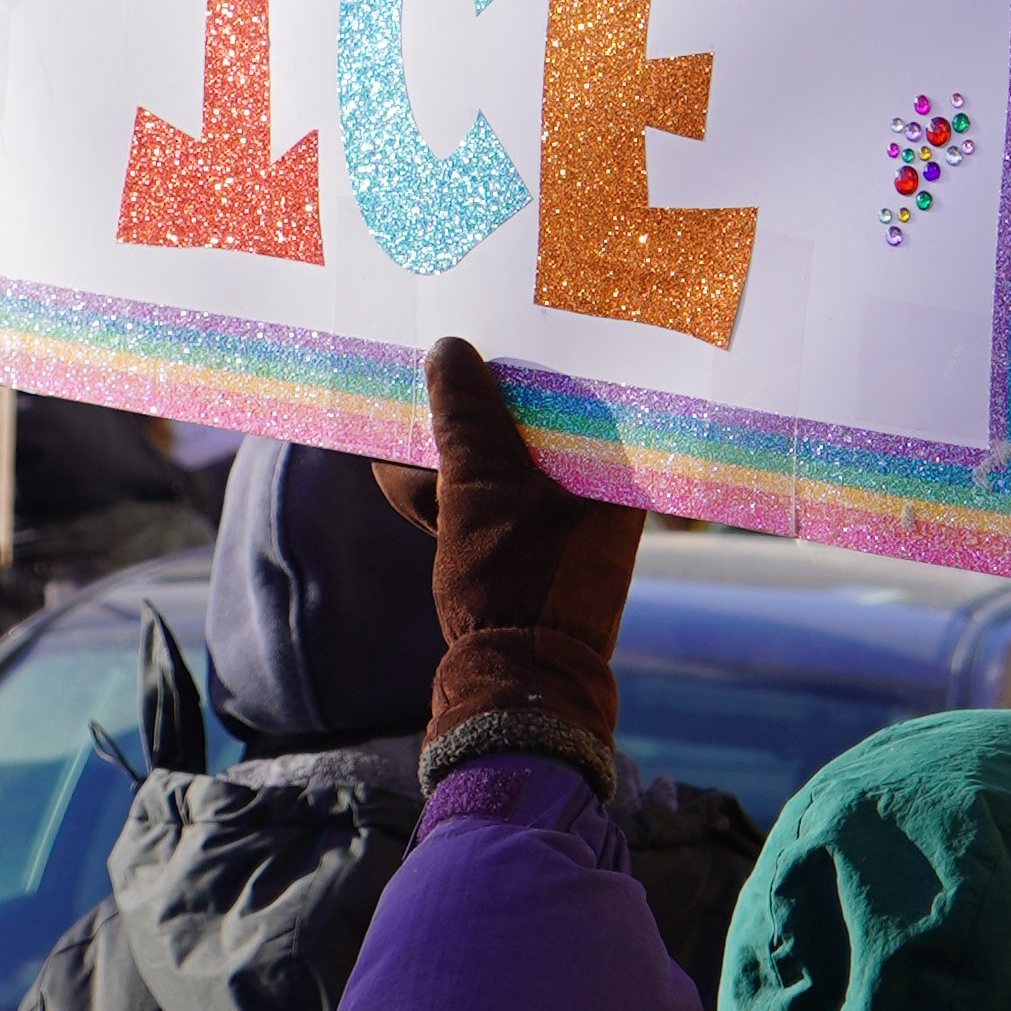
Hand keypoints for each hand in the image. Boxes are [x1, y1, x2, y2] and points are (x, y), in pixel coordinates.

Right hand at [417, 335, 641, 784]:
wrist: (514, 684)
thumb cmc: (514, 578)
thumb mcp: (478, 484)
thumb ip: (464, 414)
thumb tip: (448, 348)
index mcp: (611, 470)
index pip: (578, 391)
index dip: (533, 359)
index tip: (495, 326)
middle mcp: (599, 495)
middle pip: (536, 427)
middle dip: (477, 406)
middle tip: (438, 369)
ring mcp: (566, 528)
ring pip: (506, 467)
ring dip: (452, 452)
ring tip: (400, 432)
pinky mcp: (532, 556)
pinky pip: (493, 504)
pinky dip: (453, 492)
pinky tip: (399, 480)